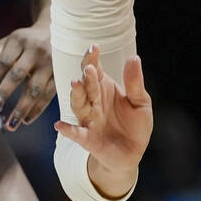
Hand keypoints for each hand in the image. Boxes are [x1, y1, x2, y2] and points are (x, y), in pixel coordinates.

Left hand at [0, 22, 54, 130]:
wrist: (60, 31)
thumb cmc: (27, 39)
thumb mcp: (10, 41)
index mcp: (20, 41)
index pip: (3, 61)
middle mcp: (36, 51)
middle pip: (18, 75)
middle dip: (4, 93)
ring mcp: (51, 62)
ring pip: (35, 88)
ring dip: (22, 108)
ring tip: (10, 125)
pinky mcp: (61, 73)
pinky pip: (49, 94)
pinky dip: (38, 109)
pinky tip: (26, 120)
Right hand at [54, 45, 152, 178]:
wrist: (132, 153)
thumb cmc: (134, 125)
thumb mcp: (140, 102)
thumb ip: (135, 83)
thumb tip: (134, 57)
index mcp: (104, 89)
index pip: (95, 70)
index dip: (92, 58)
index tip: (94, 47)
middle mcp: (93, 102)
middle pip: (86, 86)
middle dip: (87, 76)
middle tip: (89, 68)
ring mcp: (89, 120)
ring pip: (79, 105)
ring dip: (77, 95)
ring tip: (76, 84)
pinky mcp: (89, 139)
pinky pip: (76, 133)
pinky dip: (68, 130)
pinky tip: (60, 125)